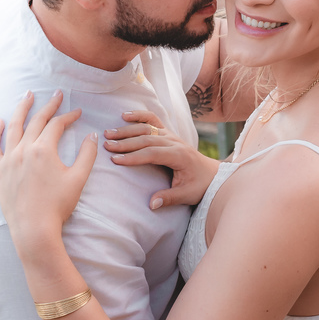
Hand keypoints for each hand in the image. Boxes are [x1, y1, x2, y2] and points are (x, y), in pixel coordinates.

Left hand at [0, 90, 97, 252]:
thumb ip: (87, 155)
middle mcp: (24, 149)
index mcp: (43, 149)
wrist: (34, 229)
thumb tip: (92, 135)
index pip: (57, 125)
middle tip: (57, 94)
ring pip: (13, 127)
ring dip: (21, 109)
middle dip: (49, 106)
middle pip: (37, 121)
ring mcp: (9, 159)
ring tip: (27, 95)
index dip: (69, 116)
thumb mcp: (78, 179)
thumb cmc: (57, 206)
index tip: (77, 113)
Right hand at [104, 110, 219, 207]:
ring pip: (146, 128)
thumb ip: (169, 198)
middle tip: (106, 146)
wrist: (212, 173)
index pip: (152, 154)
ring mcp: (170, 135)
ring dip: (126, 130)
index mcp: (178, 155)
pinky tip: (124, 115)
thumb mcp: (187, 195)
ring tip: (108, 133)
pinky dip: (139, 115)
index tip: (116, 160)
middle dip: (125, 142)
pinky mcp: (167, 133)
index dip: (133, 157)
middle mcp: (174, 141)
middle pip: (146, 139)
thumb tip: (151, 204)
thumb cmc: (199, 185)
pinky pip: (152, 119)